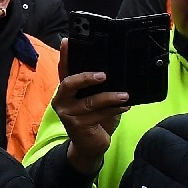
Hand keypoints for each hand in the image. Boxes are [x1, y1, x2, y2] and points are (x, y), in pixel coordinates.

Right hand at [50, 49, 129, 175]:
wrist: (91, 146)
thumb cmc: (95, 119)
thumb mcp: (97, 99)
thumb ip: (100, 86)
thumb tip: (118, 70)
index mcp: (67, 90)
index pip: (64, 69)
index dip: (65, 55)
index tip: (67, 41)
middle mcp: (62, 100)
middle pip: (68, 83)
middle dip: (86, 77)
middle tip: (103, 75)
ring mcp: (67, 113)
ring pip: (90, 101)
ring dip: (110, 97)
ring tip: (125, 95)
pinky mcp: (76, 125)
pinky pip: (98, 114)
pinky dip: (113, 110)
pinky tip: (125, 107)